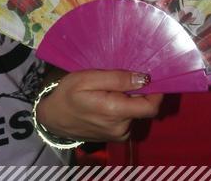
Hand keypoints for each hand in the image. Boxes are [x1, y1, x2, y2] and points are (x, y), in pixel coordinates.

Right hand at [36, 69, 162, 142]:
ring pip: (136, 112)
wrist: (54, 118)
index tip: (152, 74)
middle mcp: (122, 127)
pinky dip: (124, 107)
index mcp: (115, 112)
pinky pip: (129, 118)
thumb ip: (117, 79)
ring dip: (130, 99)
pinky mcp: (117, 136)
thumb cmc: (68, 93)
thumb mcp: (88, 78)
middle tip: (122, 77)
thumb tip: (144, 79)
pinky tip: (109, 98)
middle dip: (139, 91)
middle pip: (144, 107)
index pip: (151, 106)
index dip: (157, 91)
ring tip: (110, 88)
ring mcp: (119, 134)